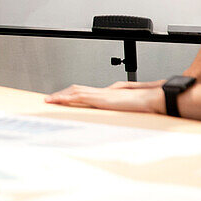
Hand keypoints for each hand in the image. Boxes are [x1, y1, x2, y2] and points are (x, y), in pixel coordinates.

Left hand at [45, 83, 163, 113]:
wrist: (152, 99)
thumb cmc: (144, 103)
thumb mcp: (129, 107)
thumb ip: (119, 107)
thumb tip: (113, 111)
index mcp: (107, 94)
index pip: (84, 92)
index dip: (71, 94)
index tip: (61, 99)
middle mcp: (101, 91)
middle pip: (76, 89)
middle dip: (62, 94)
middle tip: (50, 99)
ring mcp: (100, 93)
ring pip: (75, 91)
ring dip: (61, 95)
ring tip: (49, 100)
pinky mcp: (100, 97)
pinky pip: (79, 96)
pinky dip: (66, 98)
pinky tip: (58, 101)